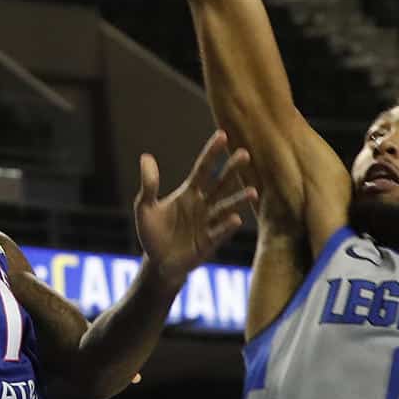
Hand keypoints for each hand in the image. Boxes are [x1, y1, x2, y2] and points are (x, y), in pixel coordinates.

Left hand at [134, 130, 255, 282]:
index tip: (223, 135)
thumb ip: (149, 185)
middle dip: (232, 170)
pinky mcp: (209, 243)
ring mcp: (208, 223)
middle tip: (245, 154)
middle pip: (220, 184)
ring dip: (239, 200)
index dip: (212, 153)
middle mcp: (203, 205)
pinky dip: (227, 226)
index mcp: (189, 193)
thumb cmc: (152, 233)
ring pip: (227, 207)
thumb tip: (146, 157)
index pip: (203, 169)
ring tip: (253, 191)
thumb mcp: (145, 207)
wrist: (157, 263)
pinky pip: (219, 232)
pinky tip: (235, 219)